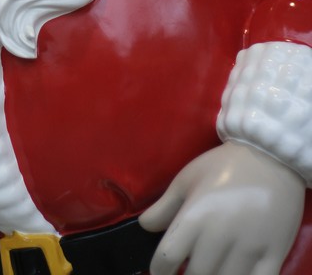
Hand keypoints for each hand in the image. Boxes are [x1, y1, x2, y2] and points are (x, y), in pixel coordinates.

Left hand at [139, 140, 304, 274]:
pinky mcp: (274, 255)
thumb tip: (145, 227)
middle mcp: (220, 235)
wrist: (271, 157)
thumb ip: (165, 206)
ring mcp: (249, 248)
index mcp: (195, 216)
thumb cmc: (224, 166)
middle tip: (188, 268)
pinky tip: (234, 272)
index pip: (168, 258)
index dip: (160, 270)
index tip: (162, 271)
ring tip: (210, 267)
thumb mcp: (187, 179)